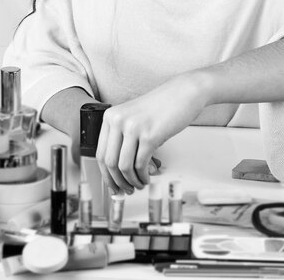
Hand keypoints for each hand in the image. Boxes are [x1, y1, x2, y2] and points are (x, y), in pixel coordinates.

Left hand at [96, 71, 206, 193]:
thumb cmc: (162, 106)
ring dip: (132, 181)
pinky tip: (148, 177)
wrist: (183, 93)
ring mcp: (133, 128)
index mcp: (111, 116)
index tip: (112, 184)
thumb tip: (120, 171)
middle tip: (125, 190)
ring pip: (124, 166)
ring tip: (139, 184)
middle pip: (109, 162)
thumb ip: (124, 140)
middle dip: (117, 181)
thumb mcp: (134, 118)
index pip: (100, 152)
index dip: (106, 174)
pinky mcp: (149, 136)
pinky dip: (143, 176)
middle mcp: (118, 120)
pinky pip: (141, 165)